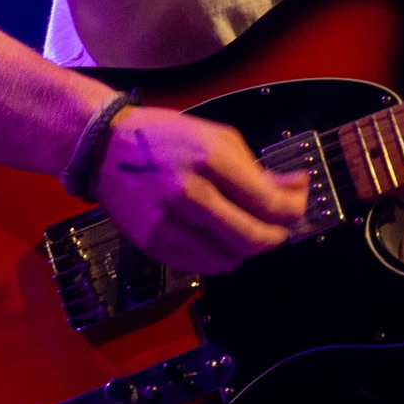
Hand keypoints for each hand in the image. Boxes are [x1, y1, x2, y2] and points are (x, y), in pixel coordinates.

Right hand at [96, 108, 309, 273]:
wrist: (105, 148)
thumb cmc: (166, 137)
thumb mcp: (218, 138)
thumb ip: (257, 170)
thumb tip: (293, 190)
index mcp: (210, 160)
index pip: (268, 204)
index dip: (293, 208)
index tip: (298, 202)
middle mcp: (189, 195)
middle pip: (253, 239)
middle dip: (277, 235)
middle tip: (282, 225)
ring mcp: (169, 224)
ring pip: (230, 259)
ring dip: (249, 249)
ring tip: (250, 229)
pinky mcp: (153, 245)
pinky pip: (202, 266)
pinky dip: (220, 256)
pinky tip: (221, 237)